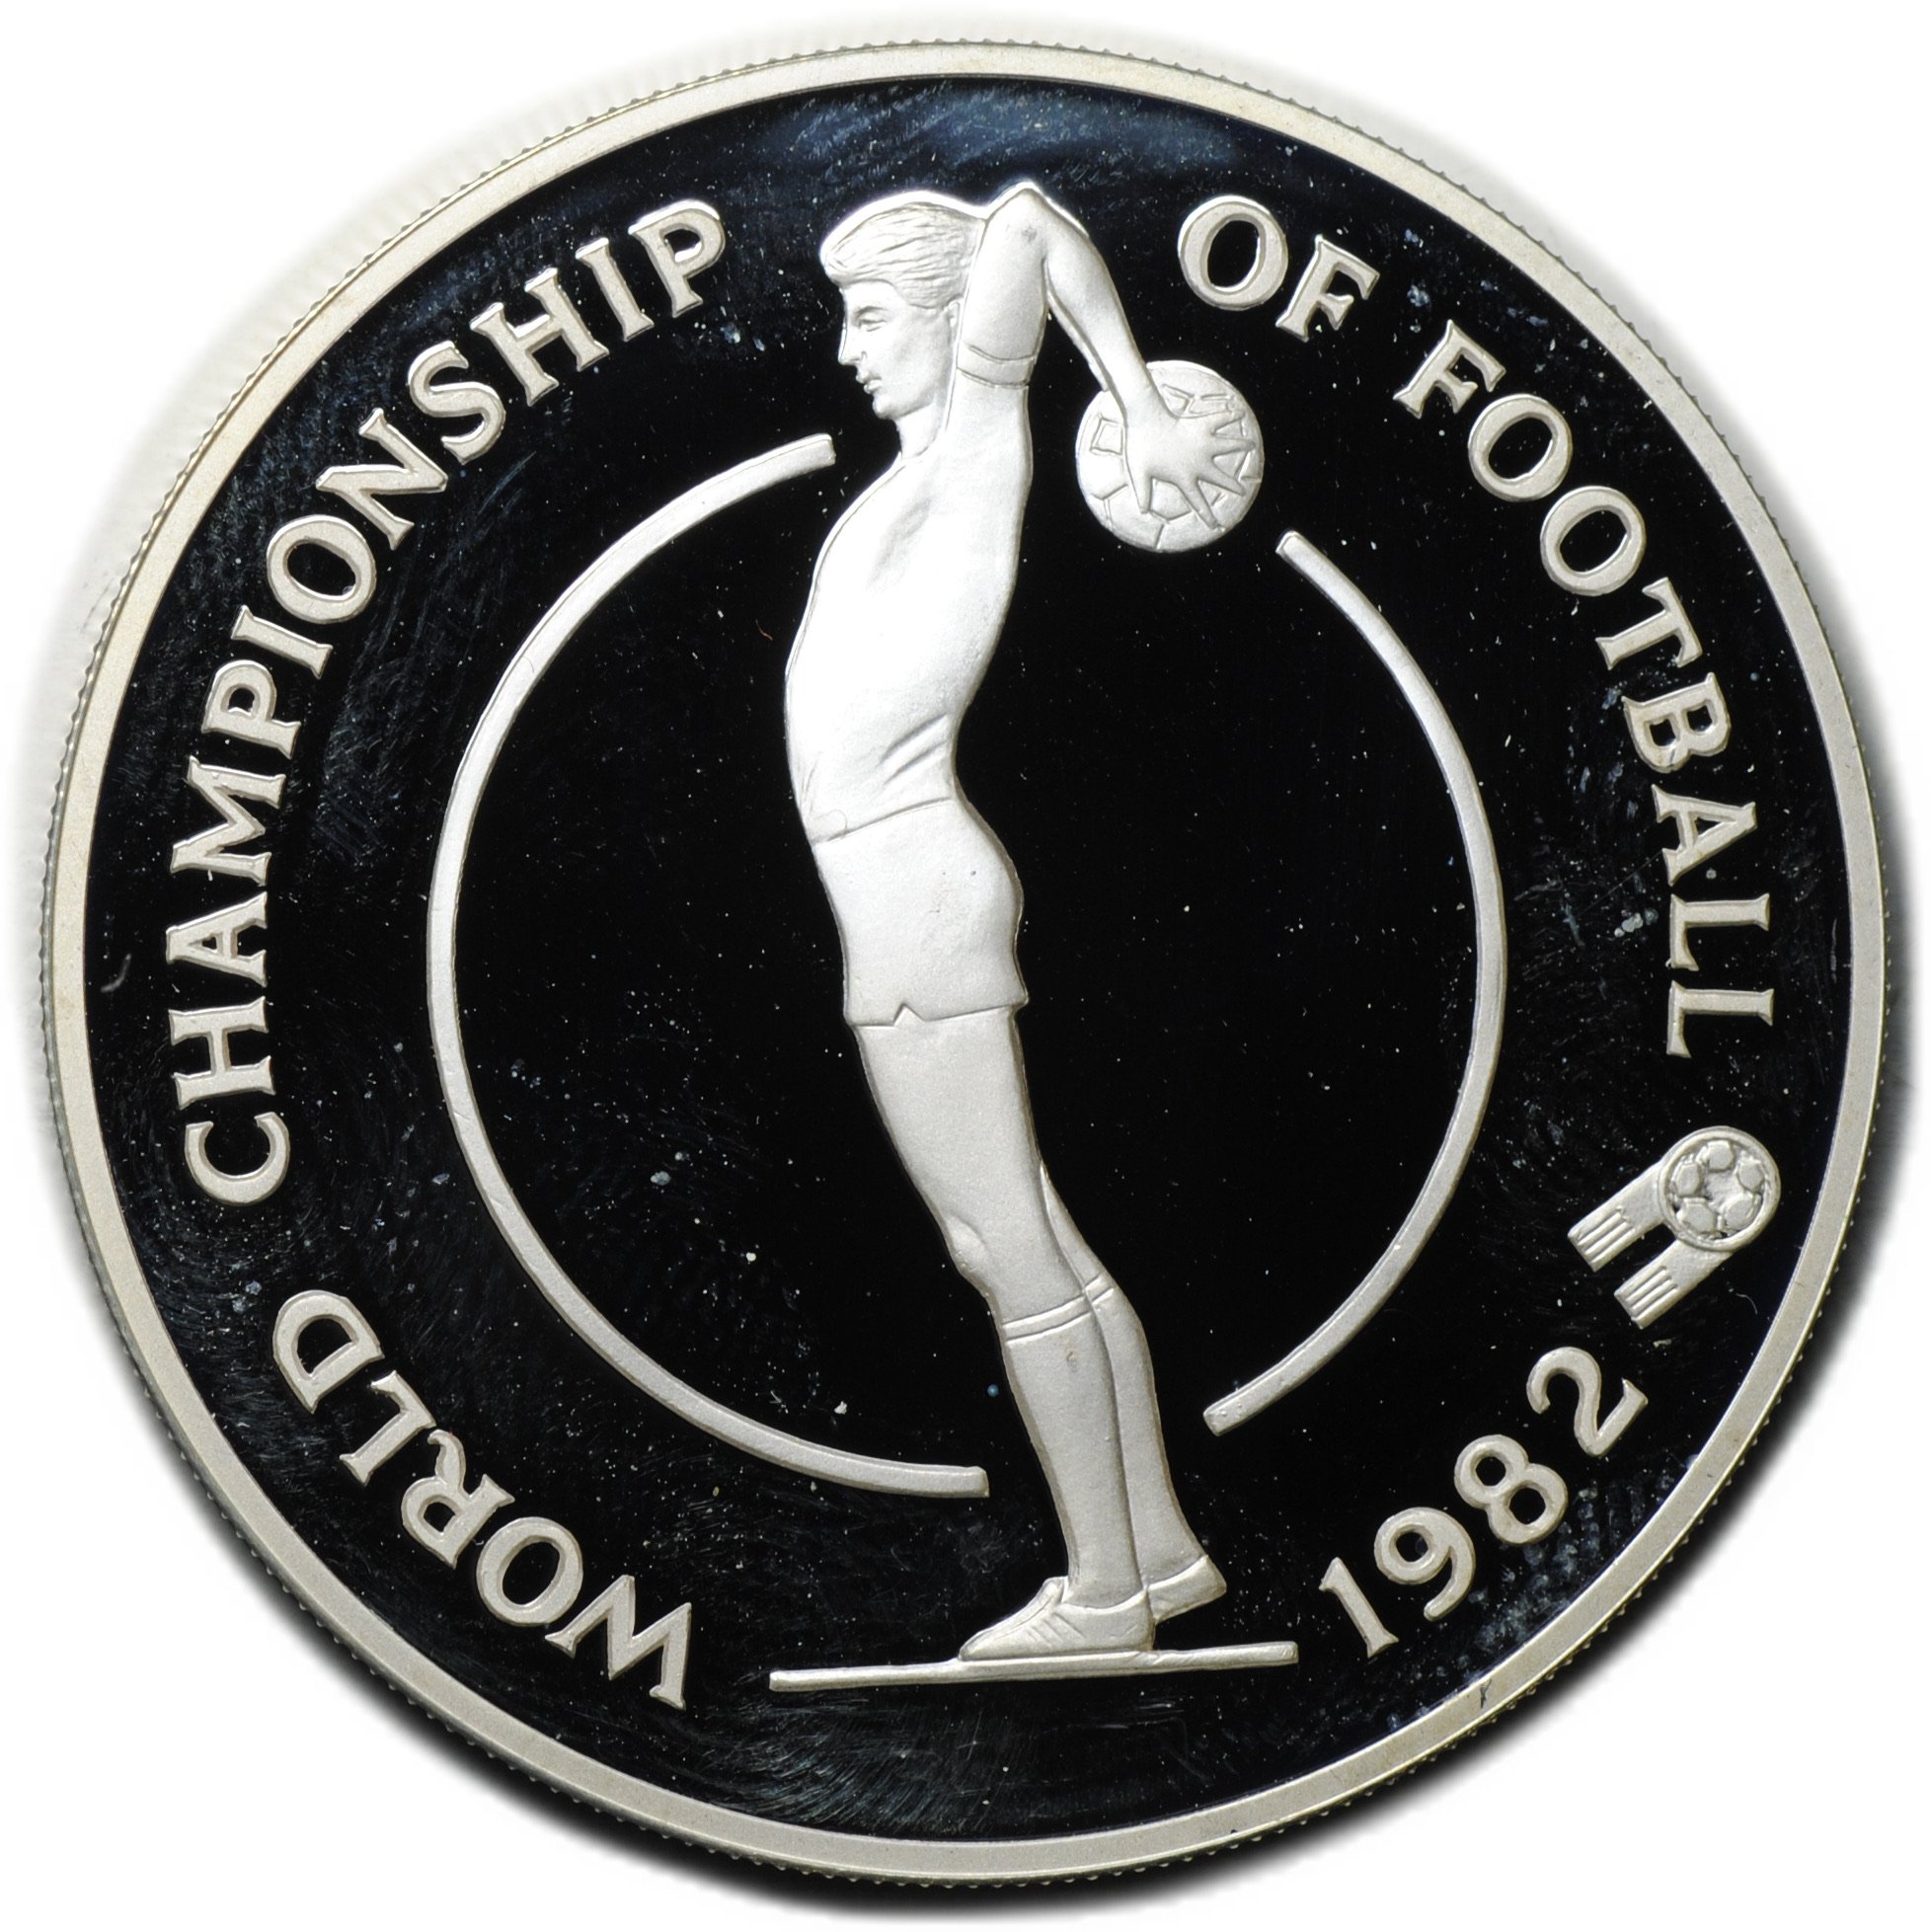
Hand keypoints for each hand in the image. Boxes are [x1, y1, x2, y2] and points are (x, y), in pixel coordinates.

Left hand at [1121, 383, 1256, 527]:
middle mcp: (1197, 462)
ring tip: (1252, 445)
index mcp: (1183, 476)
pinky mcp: (1201, 426)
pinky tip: (1240, 413)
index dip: (1206, 514)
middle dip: (1232, 485)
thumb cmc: (1140, 447)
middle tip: (1243, 491)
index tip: (1215, 525)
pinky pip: (1219, 420)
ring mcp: (1202, 443)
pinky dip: (1230, 415)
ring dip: (1240, 446)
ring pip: (1227, 446)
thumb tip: (1142, 510)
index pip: (1197, 501)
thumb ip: (1142, 492)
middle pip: (1220, 477)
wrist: (1146, 420)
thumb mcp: (1138, 474)